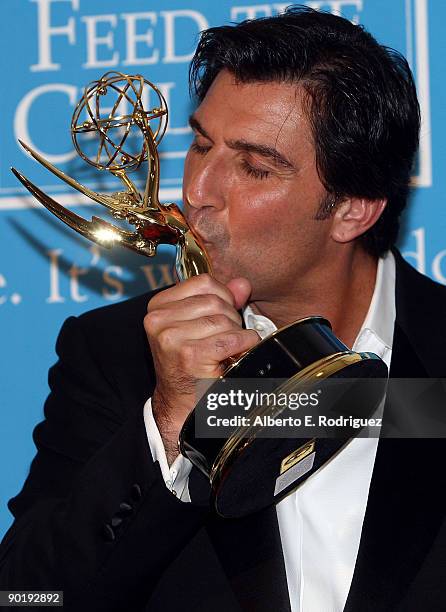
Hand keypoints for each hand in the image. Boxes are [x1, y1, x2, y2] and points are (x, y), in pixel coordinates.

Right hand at [144, 274, 259, 462]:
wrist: (181, 403)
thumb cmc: (191, 362)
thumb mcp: (200, 324)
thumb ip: (221, 299)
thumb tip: (243, 283)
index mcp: (157, 306)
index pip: (204, 282)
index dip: (223, 296)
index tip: (222, 316)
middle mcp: (158, 320)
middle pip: (215, 301)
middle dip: (230, 318)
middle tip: (226, 338)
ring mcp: (171, 338)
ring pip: (224, 320)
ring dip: (236, 334)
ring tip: (227, 349)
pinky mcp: (189, 355)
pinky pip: (232, 339)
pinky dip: (244, 345)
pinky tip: (237, 354)